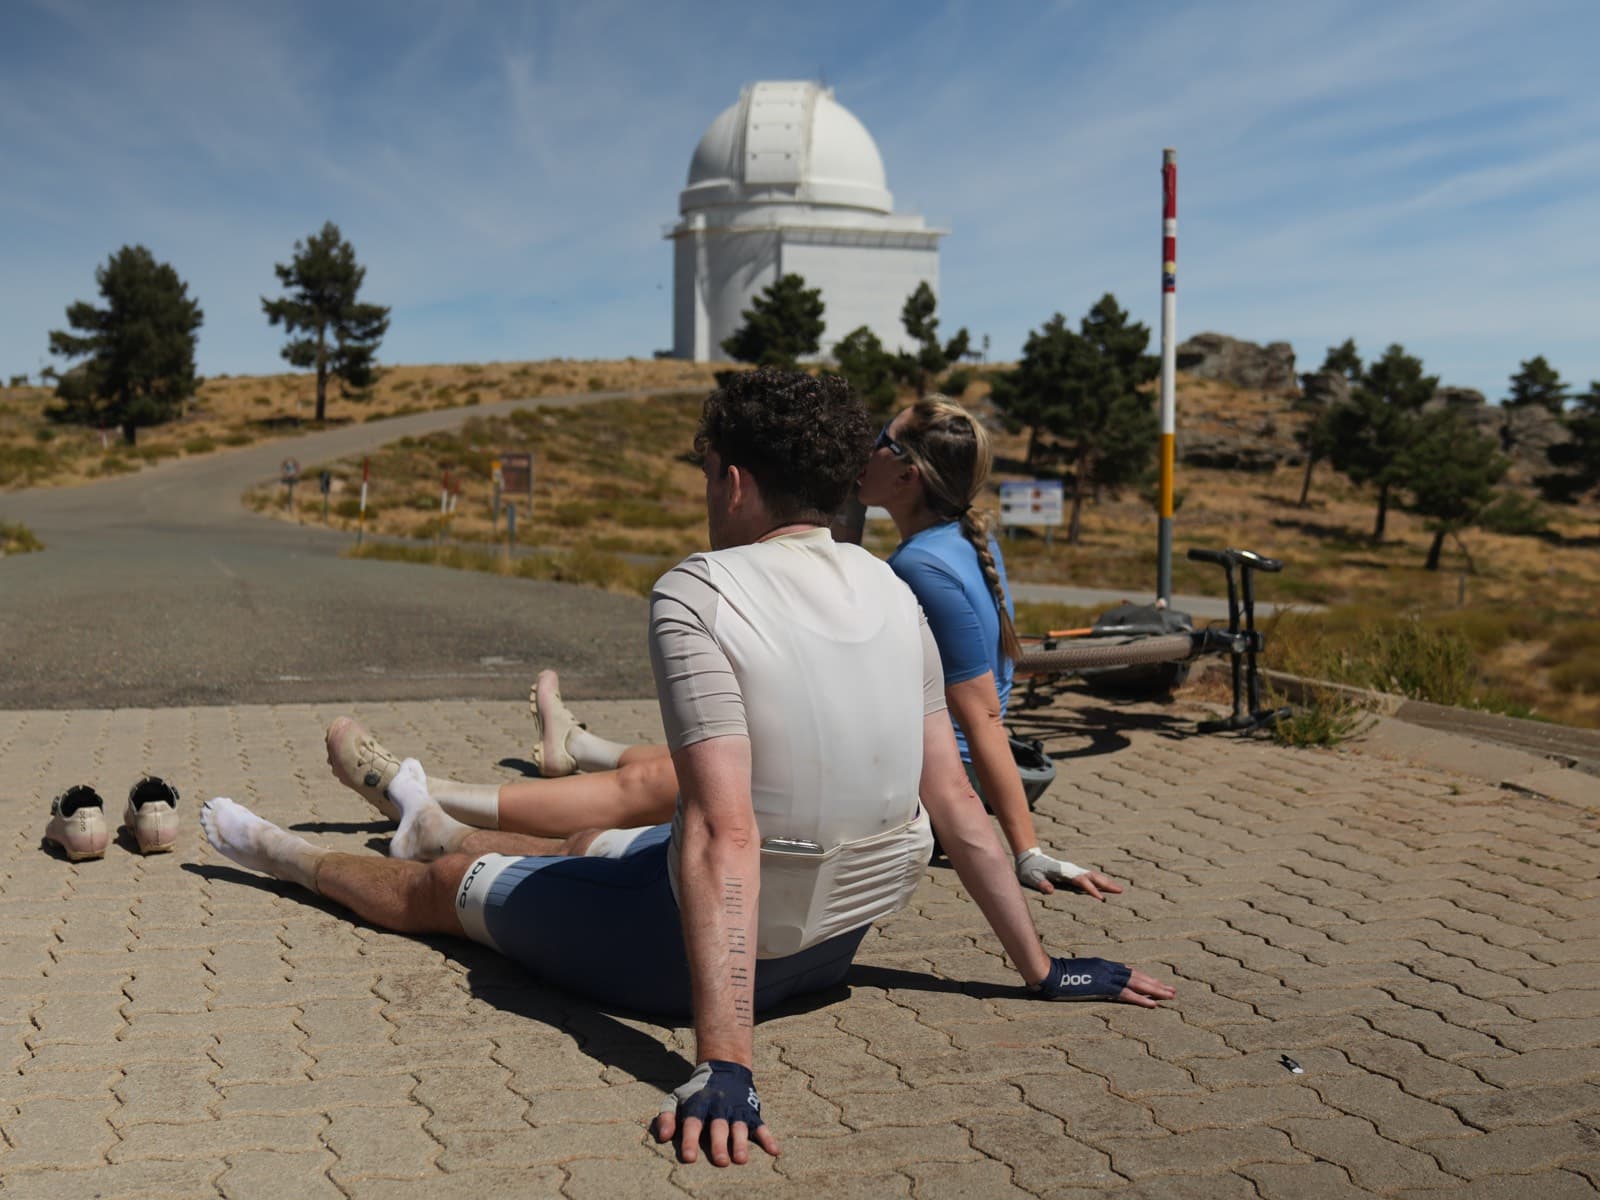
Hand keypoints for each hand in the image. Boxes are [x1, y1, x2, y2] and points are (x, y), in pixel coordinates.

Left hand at [651, 1060, 778, 1166]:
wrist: (725, 1068)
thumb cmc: (697, 1092)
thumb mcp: (677, 1098)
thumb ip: (667, 1117)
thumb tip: (663, 1138)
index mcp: (699, 1104)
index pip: (693, 1122)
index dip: (690, 1140)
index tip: (689, 1158)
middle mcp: (718, 1107)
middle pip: (718, 1127)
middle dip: (719, 1144)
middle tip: (720, 1162)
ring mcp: (736, 1110)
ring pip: (739, 1127)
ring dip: (741, 1143)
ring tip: (741, 1159)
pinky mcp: (751, 1112)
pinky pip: (761, 1125)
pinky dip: (768, 1138)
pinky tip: (774, 1150)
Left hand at [1015, 848, 1122, 898]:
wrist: (1029, 857)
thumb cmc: (1030, 869)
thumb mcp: (1032, 877)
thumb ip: (1041, 883)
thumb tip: (1050, 890)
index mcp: (1063, 871)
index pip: (1080, 881)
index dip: (1091, 889)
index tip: (1101, 898)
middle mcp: (1071, 870)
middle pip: (1092, 876)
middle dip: (1106, 883)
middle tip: (1121, 891)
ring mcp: (1073, 871)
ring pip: (1093, 876)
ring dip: (1106, 882)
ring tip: (1119, 890)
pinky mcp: (1072, 873)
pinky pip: (1088, 878)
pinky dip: (1099, 882)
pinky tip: (1105, 887)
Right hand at [1031, 956, 1176, 1006]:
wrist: (1050, 973)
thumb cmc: (1058, 974)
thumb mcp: (1076, 972)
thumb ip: (1088, 975)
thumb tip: (1090, 981)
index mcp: (1102, 964)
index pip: (1128, 971)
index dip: (1143, 978)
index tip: (1156, 984)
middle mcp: (1108, 967)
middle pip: (1137, 975)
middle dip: (1156, 983)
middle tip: (1172, 990)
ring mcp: (1107, 976)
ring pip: (1137, 983)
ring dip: (1156, 989)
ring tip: (1170, 995)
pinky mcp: (1104, 986)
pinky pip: (1127, 994)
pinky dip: (1142, 998)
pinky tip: (1154, 1004)